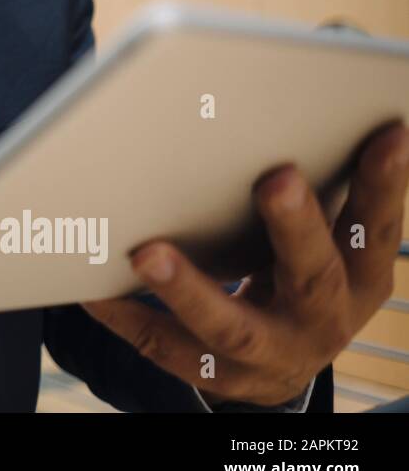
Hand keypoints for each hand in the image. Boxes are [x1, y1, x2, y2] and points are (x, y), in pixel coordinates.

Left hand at [83, 120, 408, 406]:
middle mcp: (322, 319)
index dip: (385, 184)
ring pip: (229, 327)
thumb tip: (300, 96)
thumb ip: (318, 184)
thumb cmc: (295, 269)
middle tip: (277, 178)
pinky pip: (166, 346)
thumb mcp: (325, 240)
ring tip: (146, 253)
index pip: (376, 227)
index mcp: (359, 277)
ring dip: (189, 289)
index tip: (390, 133)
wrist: (280, 362)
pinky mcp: (217, 374)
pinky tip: (91, 289)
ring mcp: (269, 355)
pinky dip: (127, 315)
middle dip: (296, 226)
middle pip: (313, 275)